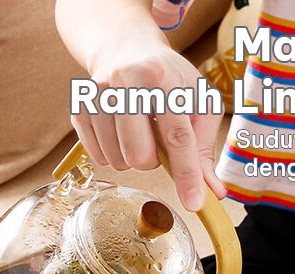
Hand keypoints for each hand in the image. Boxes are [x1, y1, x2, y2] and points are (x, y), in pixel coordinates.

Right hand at [73, 40, 225, 210]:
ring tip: (137, 129)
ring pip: (119, 162)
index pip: (177, 136)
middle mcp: (125, 83)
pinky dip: (114, 153)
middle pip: (141, 157)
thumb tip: (213, 192)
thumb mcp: (197, 101)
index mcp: (162, 77)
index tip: (194, 203)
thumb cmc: (168, 80)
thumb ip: (205, 148)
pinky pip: (100, 159)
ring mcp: (98, 96)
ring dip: (133, 156)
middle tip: (155, 137)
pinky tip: (119, 130)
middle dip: (153, 160)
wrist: (124, 50)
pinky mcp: (80, 110)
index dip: (187, 173)